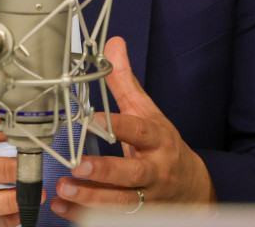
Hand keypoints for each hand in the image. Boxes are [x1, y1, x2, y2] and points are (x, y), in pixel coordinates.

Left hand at [51, 36, 214, 220]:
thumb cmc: (163, 146)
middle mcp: (154, 170)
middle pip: (132, 174)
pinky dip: (83, 215)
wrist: (192, 187)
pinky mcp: (139, 216)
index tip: (90, 119)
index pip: (139, 131)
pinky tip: (61, 207)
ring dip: (90, 198)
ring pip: (121, 202)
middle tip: (77, 166)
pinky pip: (111, 219)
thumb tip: (113, 44)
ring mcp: (148, 197)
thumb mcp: (148, 113)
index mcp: (157, 140)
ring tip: (63, 189)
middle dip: (105, 172)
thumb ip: (126, 83)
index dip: (117, 125)